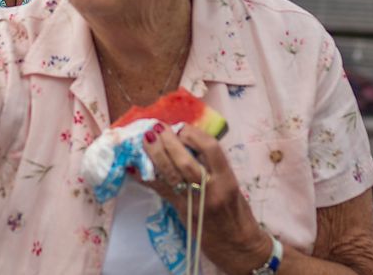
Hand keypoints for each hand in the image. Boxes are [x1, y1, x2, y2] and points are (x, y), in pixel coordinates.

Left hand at [141, 123, 274, 271]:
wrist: (237, 245)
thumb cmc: (236, 211)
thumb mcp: (232, 184)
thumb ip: (213, 165)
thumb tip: (188, 142)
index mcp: (227, 179)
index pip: (211, 149)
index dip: (194, 134)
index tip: (182, 127)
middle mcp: (210, 190)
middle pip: (185, 161)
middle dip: (169, 142)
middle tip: (158, 127)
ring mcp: (193, 202)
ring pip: (170, 175)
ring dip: (155, 154)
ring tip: (146, 139)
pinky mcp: (181, 211)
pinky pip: (160, 190)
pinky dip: (147, 176)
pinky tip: (135, 166)